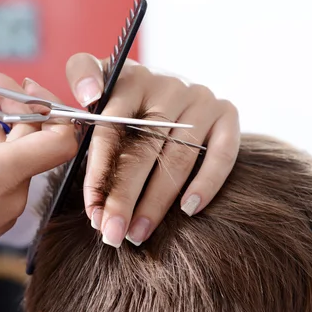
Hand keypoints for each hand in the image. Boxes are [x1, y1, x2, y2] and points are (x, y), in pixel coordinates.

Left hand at [64, 54, 239, 246]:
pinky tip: (189, 210)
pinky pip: (222, 152)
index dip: (98, 171)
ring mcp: (200, 99)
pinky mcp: (228, 114)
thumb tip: (87, 97)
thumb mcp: (101, 88)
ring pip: (178, 157)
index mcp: (129, 78)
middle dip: (124, 196)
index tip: (91, 209)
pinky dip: (207, 183)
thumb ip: (82, 87)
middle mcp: (168, 85)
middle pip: (142, 147)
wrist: (175, 91)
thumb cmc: (128, 103)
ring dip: (157, 200)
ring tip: (138, 233)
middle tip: (112, 233)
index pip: (109, 126)